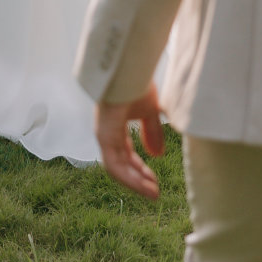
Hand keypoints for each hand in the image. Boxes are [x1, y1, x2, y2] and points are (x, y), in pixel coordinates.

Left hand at [94, 82, 164, 200]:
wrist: (130, 67)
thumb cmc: (137, 83)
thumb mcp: (149, 111)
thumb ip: (152, 132)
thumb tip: (157, 155)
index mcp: (116, 127)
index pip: (126, 155)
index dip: (140, 170)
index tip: (155, 182)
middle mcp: (107, 133)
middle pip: (122, 165)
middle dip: (138, 180)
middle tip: (155, 193)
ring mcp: (104, 135)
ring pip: (117, 169)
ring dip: (135, 183)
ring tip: (153, 194)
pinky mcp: (104, 136)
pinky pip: (115, 165)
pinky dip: (130, 178)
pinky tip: (145, 186)